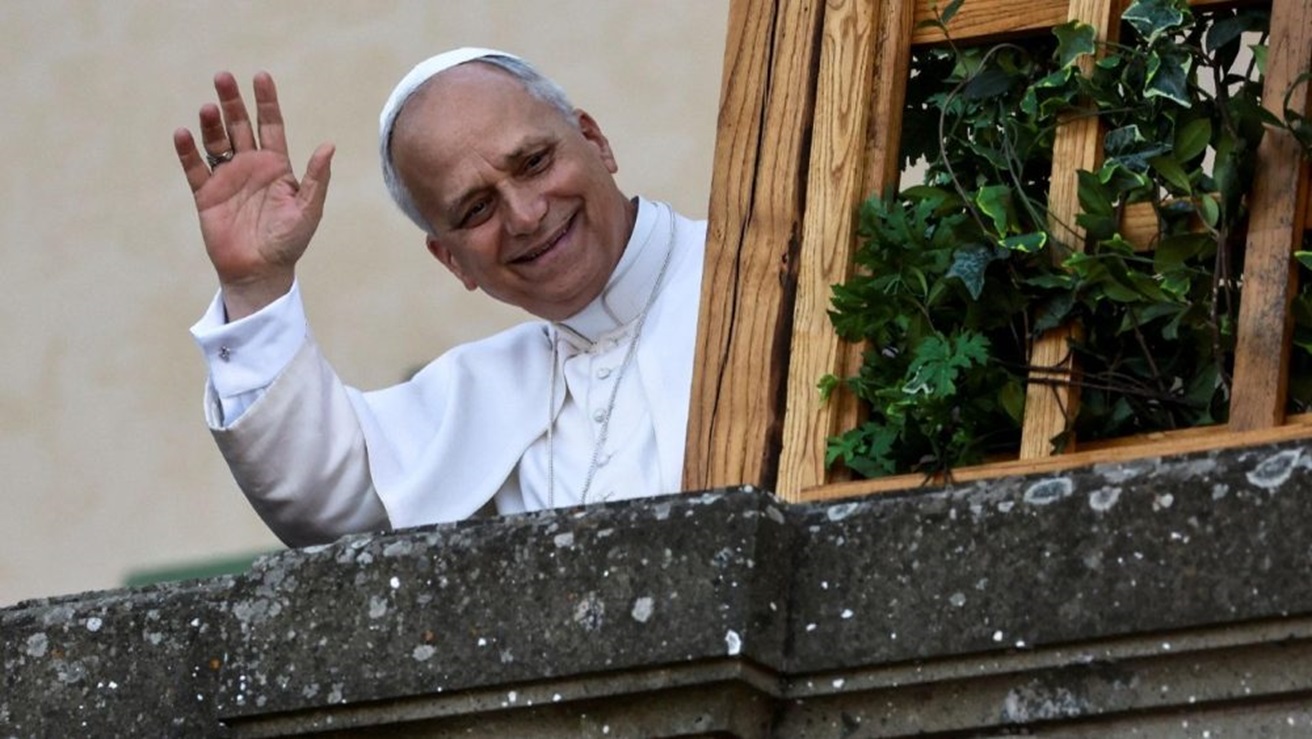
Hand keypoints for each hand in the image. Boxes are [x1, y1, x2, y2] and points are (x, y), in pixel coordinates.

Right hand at [174, 71, 334, 320]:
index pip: (270, 125)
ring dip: (211, 123)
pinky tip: (183, 133)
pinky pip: (194, 167)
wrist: (261, 271)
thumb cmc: (289, 242)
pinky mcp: (206, 193)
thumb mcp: (308, 209)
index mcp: (277, 166)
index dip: (266, 101)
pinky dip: (187, 150)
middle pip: (240, 125)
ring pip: (216, 141)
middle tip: (223, 76)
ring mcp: (227, 178)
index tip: (260, 77)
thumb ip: (316, 178)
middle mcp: (251, 166)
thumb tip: (328, 146)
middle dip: (232, 102)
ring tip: (208, 107)